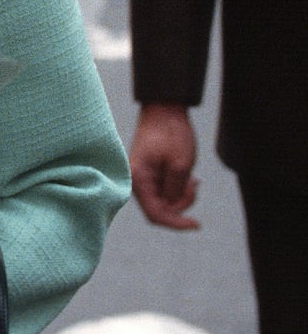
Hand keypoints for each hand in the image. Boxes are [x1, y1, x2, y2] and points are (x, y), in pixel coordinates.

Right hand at [131, 102, 200, 229]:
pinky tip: (189, 178)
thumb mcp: (181, 164)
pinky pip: (164, 190)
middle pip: (159, 209)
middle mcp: (136, 180)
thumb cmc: (171, 133)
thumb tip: (173, 209)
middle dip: (181, 205)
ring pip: (163, 201)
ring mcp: (142, 177)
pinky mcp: (149, 173)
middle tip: (195, 186)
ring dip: (181, 196)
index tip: (196, 224)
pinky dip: (178, 189)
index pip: (155, 214)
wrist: (164, 109)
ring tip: (194, 180)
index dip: (176, 223)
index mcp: (139, 178)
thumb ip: (176, 191)